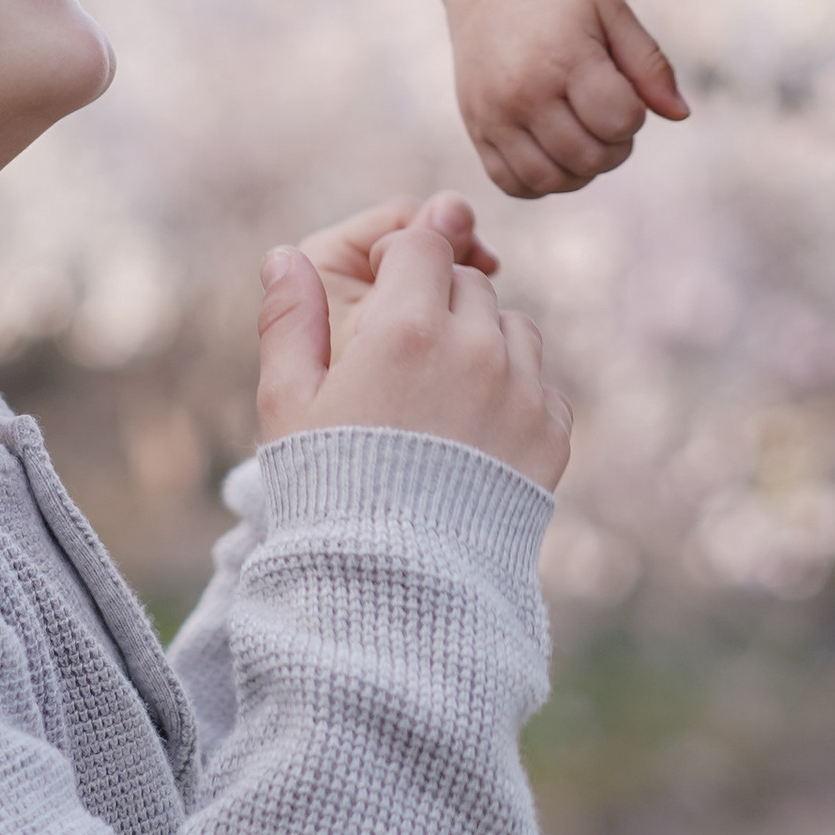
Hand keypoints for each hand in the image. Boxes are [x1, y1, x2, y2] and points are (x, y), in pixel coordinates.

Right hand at [255, 221, 570, 488]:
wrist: (398, 590)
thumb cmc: (329, 493)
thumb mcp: (288, 406)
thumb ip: (288, 321)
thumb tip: (282, 256)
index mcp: (406, 328)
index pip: (422, 245)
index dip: (400, 259)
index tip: (385, 289)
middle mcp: (475, 348)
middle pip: (469, 283)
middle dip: (438, 301)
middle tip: (405, 356)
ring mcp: (521, 391)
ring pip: (514, 327)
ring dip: (483, 342)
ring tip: (441, 396)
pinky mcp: (551, 435)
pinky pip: (544, 385)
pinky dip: (517, 395)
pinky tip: (475, 436)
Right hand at [437, 0, 686, 198]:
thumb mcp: (612, 12)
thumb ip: (650, 64)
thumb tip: (680, 115)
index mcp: (564, 56)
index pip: (619, 121)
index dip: (633, 115)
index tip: (621, 91)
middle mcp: (523, 91)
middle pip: (589, 157)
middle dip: (613, 145)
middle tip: (605, 115)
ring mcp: (493, 115)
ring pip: (551, 180)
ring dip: (580, 170)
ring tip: (582, 136)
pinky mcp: (475, 130)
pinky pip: (513, 184)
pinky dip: (541, 181)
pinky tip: (553, 151)